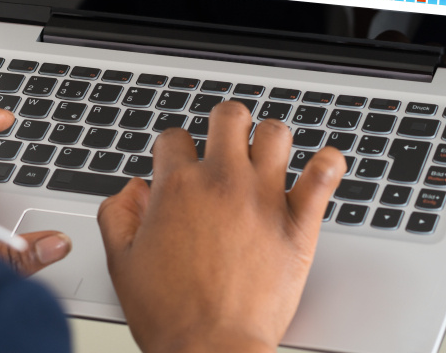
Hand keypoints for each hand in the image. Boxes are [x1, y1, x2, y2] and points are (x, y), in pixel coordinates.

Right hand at [97, 101, 345, 352]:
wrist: (211, 352)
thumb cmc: (170, 312)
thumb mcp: (121, 261)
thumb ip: (118, 214)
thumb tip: (133, 190)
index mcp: (177, 186)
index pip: (174, 137)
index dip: (172, 149)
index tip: (177, 164)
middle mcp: (221, 181)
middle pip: (229, 116)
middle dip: (224, 123)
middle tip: (224, 141)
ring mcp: (263, 199)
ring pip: (276, 135)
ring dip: (269, 139)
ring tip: (266, 154)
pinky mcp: (297, 225)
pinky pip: (322, 178)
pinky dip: (327, 165)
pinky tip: (324, 162)